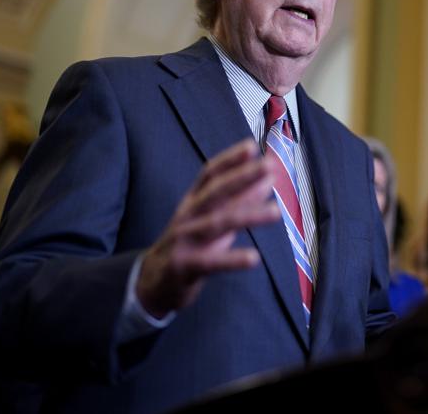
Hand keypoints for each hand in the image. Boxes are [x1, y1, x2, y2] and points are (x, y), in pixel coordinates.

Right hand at [135, 140, 279, 316]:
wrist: (152, 281)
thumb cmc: (190, 244)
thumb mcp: (211, 219)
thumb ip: (237, 202)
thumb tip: (267, 182)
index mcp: (193, 201)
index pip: (210, 174)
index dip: (230, 159)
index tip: (252, 146)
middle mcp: (187, 215)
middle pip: (215, 192)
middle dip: (242, 177)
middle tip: (269, 167)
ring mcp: (184, 240)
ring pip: (217, 223)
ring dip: (247, 215)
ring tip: (275, 211)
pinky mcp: (184, 266)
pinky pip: (210, 262)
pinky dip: (232, 259)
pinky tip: (254, 257)